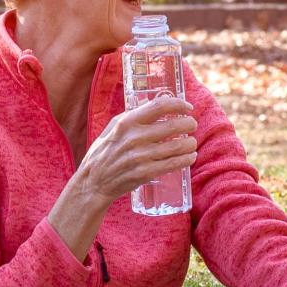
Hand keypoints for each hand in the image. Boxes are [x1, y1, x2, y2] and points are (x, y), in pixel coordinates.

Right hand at [75, 95, 197, 205]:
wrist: (94, 181)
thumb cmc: (105, 151)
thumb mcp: (113, 127)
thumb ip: (133, 116)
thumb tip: (157, 107)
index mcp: (127, 122)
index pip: (160, 106)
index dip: (179, 104)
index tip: (187, 107)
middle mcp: (134, 137)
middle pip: (174, 125)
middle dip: (189, 124)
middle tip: (192, 125)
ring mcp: (141, 156)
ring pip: (177, 146)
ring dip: (190, 143)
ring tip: (191, 143)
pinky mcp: (145, 173)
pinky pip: (174, 164)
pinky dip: (186, 159)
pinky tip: (190, 157)